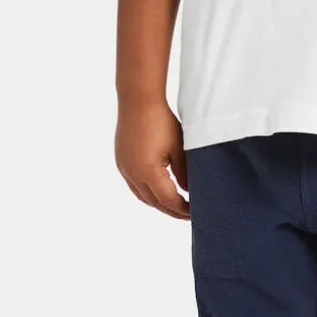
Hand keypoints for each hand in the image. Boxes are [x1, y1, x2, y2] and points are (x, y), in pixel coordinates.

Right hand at [115, 99, 189, 219]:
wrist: (138, 101)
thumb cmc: (161, 121)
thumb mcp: (179, 148)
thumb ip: (185, 173)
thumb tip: (188, 191)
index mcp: (148, 172)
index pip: (168, 201)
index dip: (182, 210)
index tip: (195, 213)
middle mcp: (133, 174)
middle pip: (154, 202)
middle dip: (172, 211)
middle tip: (187, 215)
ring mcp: (124, 168)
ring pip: (142, 197)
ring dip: (158, 204)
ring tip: (174, 207)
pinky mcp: (121, 162)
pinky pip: (134, 186)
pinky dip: (147, 194)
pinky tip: (157, 193)